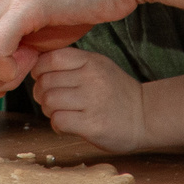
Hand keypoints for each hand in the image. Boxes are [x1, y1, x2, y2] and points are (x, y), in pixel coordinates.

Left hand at [28, 48, 148, 153]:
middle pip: (46, 82)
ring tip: (60, 113)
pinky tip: (66, 125)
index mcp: (91, 61)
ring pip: (49, 101)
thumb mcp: (99, 67)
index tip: (42, 79)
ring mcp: (92, 101)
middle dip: (41, 93)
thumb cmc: (117, 92)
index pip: (51, 58)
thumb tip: (38, 67)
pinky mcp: (92, 124)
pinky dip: (57, 125)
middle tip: (50, 100)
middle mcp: (91, 78)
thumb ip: (73, 64)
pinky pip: (58, 121)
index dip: (39, 70)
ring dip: (48, 110)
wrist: (146, 116)